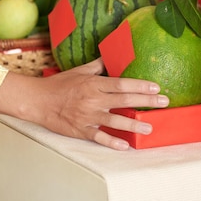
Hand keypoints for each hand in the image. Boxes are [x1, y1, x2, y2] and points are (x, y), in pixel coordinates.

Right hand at [0, 59, 168, 149]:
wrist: (36, 101)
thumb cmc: (59, 85)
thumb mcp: (79, 71)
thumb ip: (98, 66)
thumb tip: (110, 56)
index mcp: (94, 84)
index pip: (122, 84)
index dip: (140, 86)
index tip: (156, 87)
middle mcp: (93, 100)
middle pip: (124, 100)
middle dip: (146, 101)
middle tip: (164, 102)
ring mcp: (87, 116)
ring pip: (115, 120)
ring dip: (134, 124)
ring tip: (150, 126)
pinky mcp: (80, 130)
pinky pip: (98, 137)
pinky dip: (112, 141)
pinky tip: (126, 145)